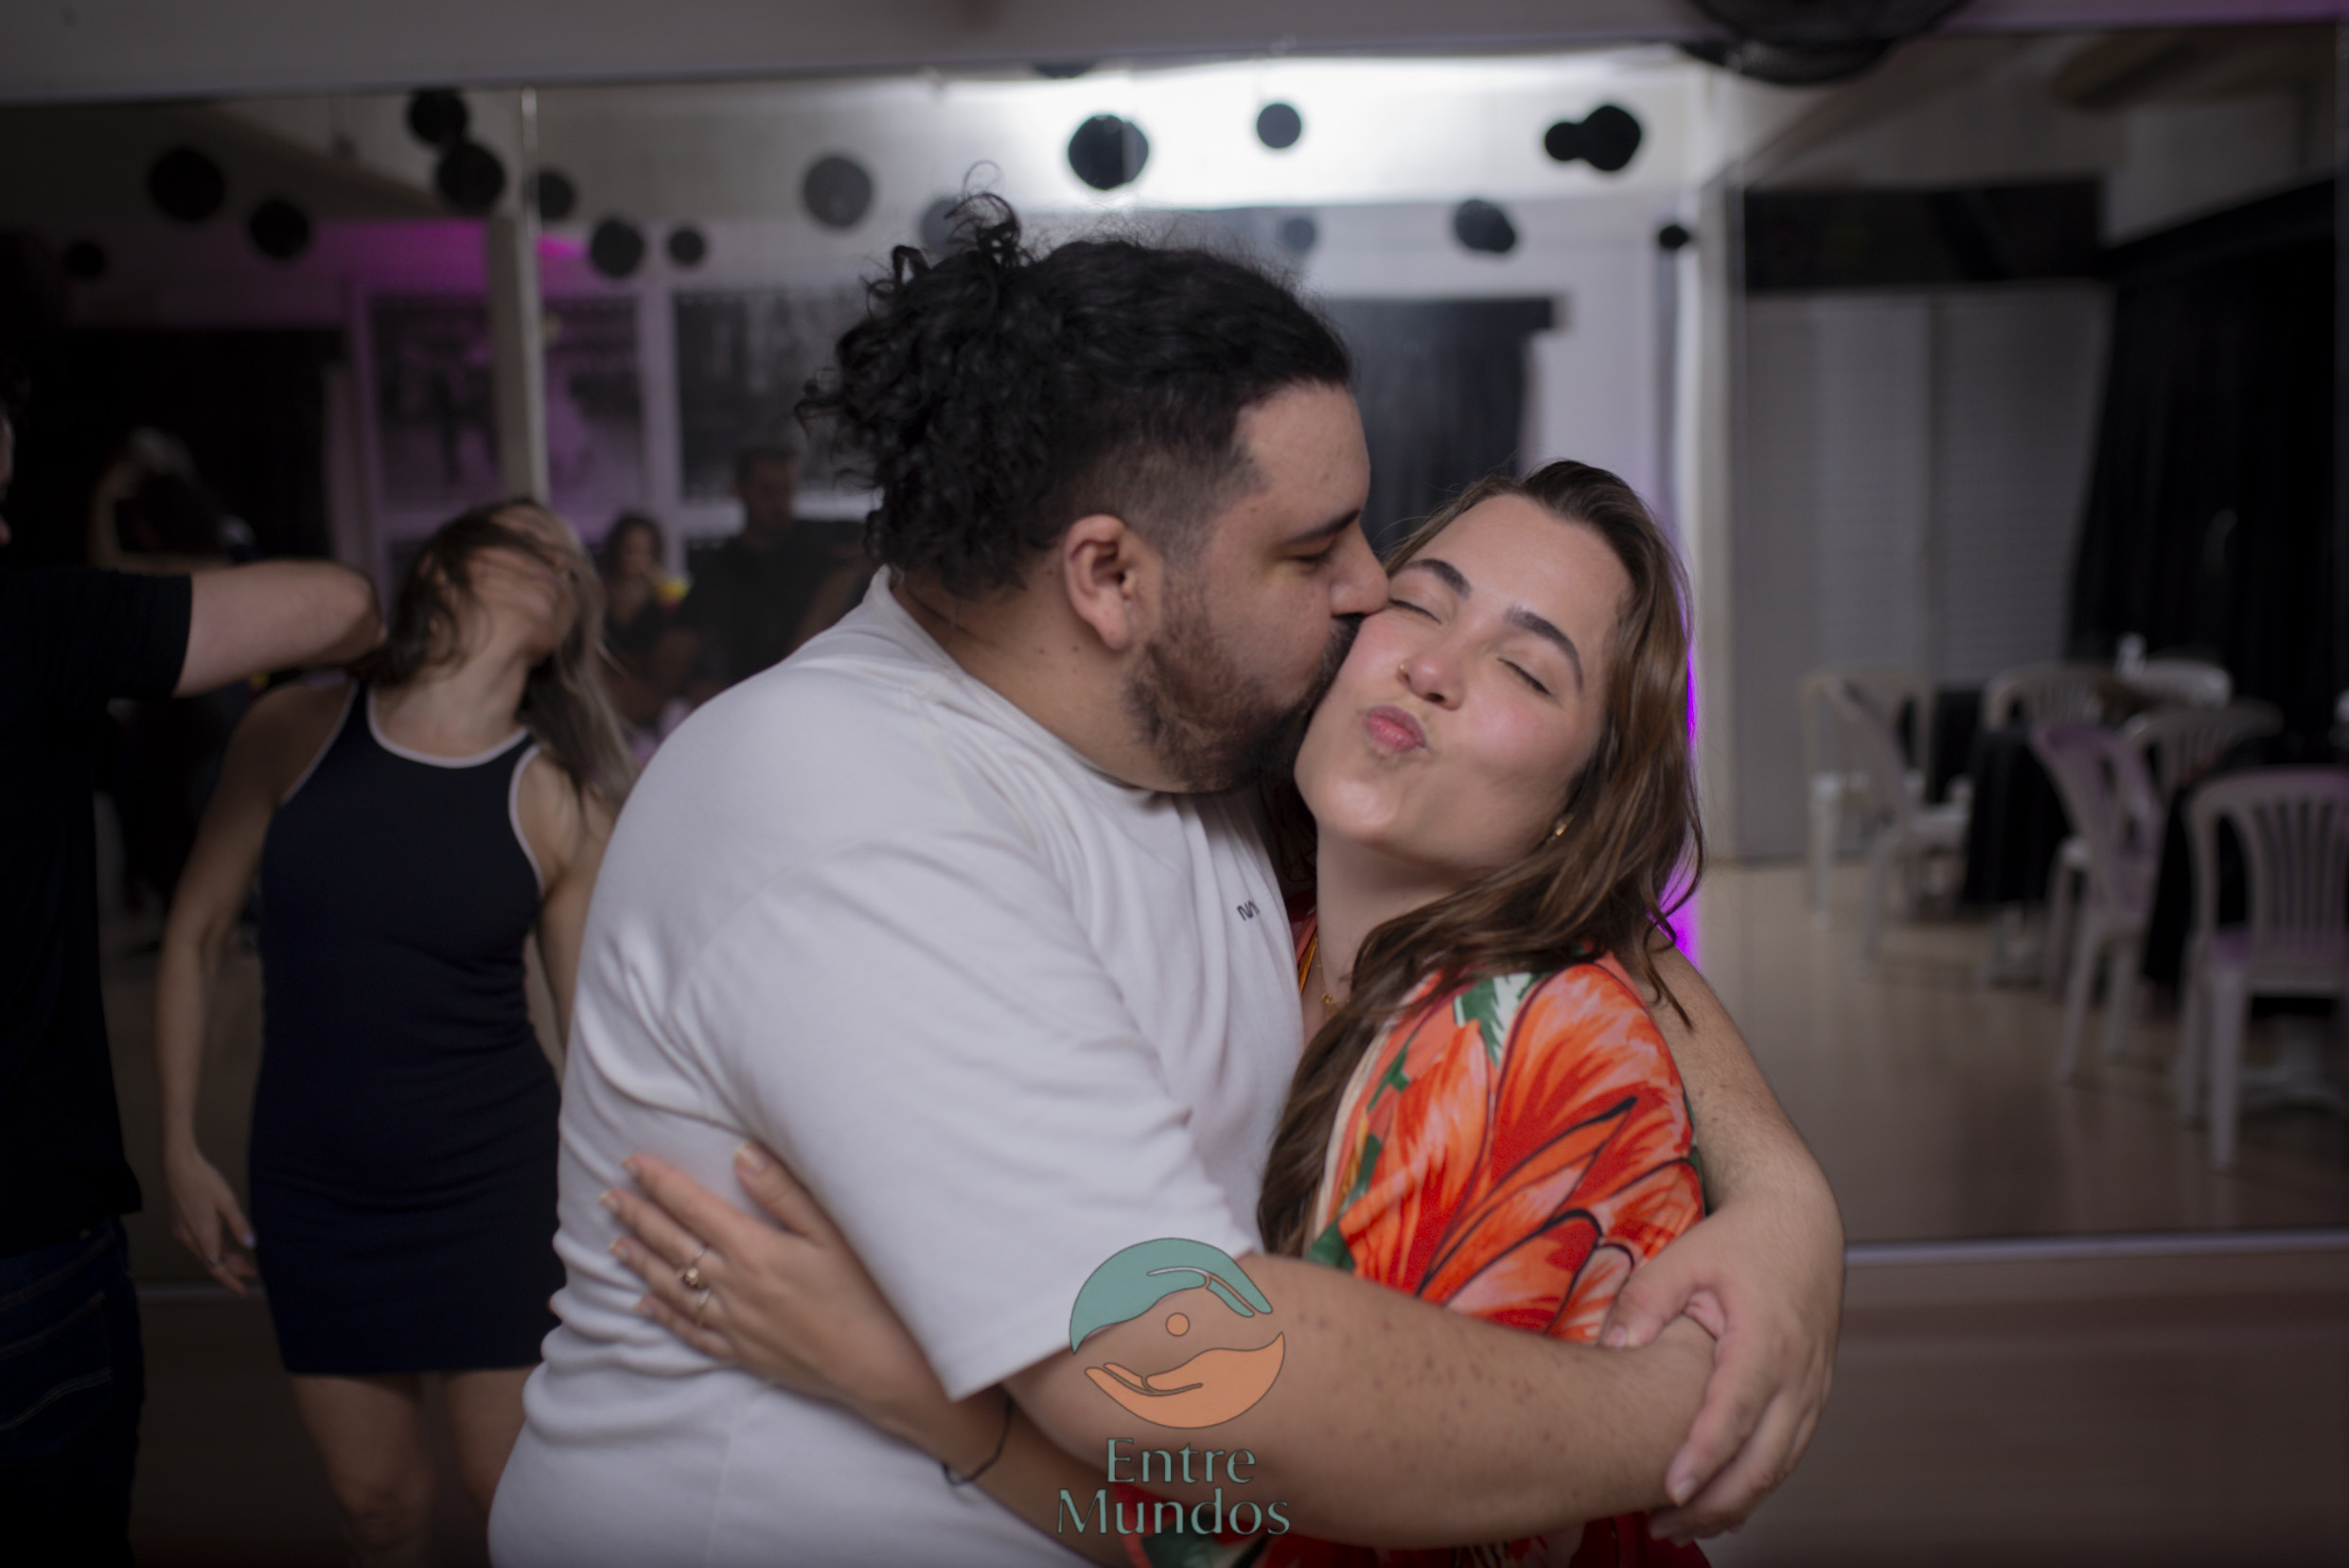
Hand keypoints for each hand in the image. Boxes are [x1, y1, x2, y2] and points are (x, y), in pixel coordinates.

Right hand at [161, 1145, 258, 1296]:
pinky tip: (226, 1245)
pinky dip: (214, 1248)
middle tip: (253, 1272)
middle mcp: (189, 1238)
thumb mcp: (227, 1201)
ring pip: (206, 1254)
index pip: (218, 1268)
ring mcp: (182, 1232)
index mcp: (202, 1235)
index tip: (244, 1291)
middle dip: (233, 1270)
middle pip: (213, 1262)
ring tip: (244, 1261)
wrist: (177, 1165)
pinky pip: (199, 1244)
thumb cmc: (203, 1180)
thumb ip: (239, 1225)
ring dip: (224, 1259)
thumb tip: (251, 1245)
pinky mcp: (180, 1224)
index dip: (232, 1281)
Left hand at [605, 1145, 1001, 1466]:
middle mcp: (734, 1288)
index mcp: (754, 1251)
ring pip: (672, 1290)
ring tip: (615, 1245)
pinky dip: (662, 1316)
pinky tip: (644, 1306)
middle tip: (609, 1198)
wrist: (880, 1366)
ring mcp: (734, 1324)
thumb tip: (741, 1155)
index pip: (692, 1208)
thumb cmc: (868, 1293)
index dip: (660, 1183)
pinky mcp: (742, 1353)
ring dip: (641, 1263)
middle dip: (638, 1217)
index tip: (632, 1163)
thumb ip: (784, 1192)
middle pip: (673, 1246)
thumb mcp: (833, 1232)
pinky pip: (689, 1332)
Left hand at [1598, 1180, 1843, 1540]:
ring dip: (1736, 1503)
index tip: (1670, 1492)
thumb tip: (1612, 1347)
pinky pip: (1789, 1453)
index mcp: (1764, 1340)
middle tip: (1664, 1525)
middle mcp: (1797, 1373)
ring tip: (1684, 1525)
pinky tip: (1723, 1502)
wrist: (1801, 1222)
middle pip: (1763, 1461)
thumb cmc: (1743, 1239)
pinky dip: (1757, 1483)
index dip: (1703, 1458)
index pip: (1733, 1414)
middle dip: (1716, 1504)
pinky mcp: (1813, 1394)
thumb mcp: (1684, 1258)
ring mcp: (1813, 1388)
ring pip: (1780, 1467)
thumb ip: (1644, 1302)